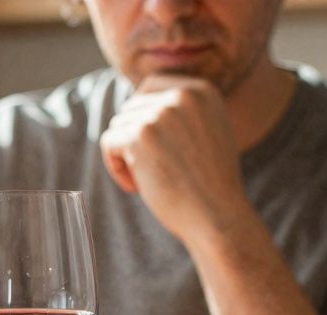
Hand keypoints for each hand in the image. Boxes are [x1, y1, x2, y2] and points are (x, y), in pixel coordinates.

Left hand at [100, 75, 251, 244]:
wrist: (218, 216)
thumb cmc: (211, 185)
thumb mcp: (211, 133)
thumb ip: (186, 112)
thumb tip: (141, 100)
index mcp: (201, 91)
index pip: (150, 86)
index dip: (143, 116)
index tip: (154, 146)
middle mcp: (182, 96)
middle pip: (132, 106)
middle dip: (134, 138)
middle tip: (151, 170)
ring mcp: (160, 115)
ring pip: (119, 125)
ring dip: (125, 155)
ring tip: (147, 181)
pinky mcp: (140, 137)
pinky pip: (109, 142)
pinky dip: (116, 167)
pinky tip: (135, 187)